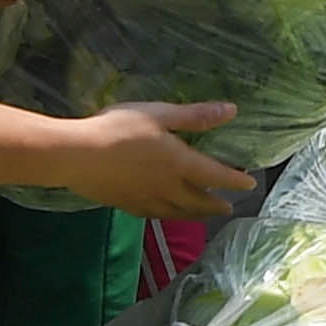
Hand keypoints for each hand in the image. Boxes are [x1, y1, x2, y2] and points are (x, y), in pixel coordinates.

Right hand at [45, 102, 257, 220]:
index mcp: (180, 164)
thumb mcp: (160, 115)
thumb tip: (231, 111)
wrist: (77, 156)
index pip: (216, 176)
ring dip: (195, 214)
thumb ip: (195, 116)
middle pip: (199, 201)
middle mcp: (168, 187)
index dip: (235, 180)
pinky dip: (167, 215)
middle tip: (228, 208)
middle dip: (216, 205)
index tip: (249, 184)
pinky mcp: (126, 205)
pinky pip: (154, 214)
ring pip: (177, 212)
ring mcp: (146, 199)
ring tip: (203, 215)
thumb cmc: (119, 129)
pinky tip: (164, 212)